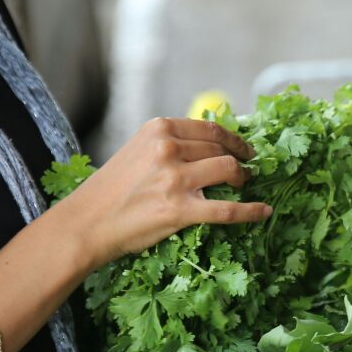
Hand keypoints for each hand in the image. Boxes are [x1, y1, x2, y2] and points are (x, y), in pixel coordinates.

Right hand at [67, 117, 271, 266]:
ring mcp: (175, 179)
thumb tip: (204, 146)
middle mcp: (168, 149)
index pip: (209, 129)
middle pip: (221, 149)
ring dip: (245, 179)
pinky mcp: (180, 210)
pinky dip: (251, 211)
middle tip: (250, 169)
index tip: (244, 147)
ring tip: (248, 185)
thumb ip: (167, 145)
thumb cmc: (110, 191)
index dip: (234, 138)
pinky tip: (265, 211)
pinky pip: (228, 209)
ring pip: (229, 172)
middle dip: (241, 159)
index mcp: (158, 129)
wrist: (87, 223)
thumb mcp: (136, 151)